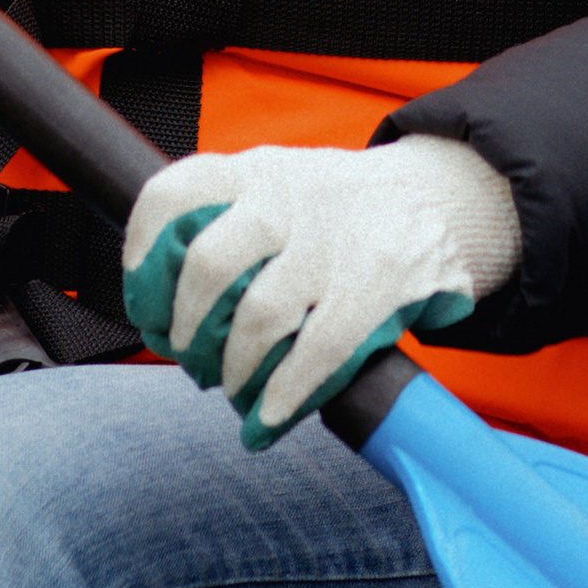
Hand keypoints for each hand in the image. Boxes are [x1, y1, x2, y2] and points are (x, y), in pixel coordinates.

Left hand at [122, 134, 519, 444]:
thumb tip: (163, 308)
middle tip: (191, 359)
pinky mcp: (380, 281)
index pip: (176, 194)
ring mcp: (336, 238)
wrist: (446, 195)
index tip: (145, 303)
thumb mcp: (284, 187)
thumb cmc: (343, 209)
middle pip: (208, 264)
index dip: (142, 254)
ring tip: (234, 388)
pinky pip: (319, 349)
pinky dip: (285, 392)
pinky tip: (269, 416)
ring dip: (235, 370)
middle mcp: (290, 195)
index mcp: (257, 170)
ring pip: (260, 315)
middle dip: (188, 329)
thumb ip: (231, 224)